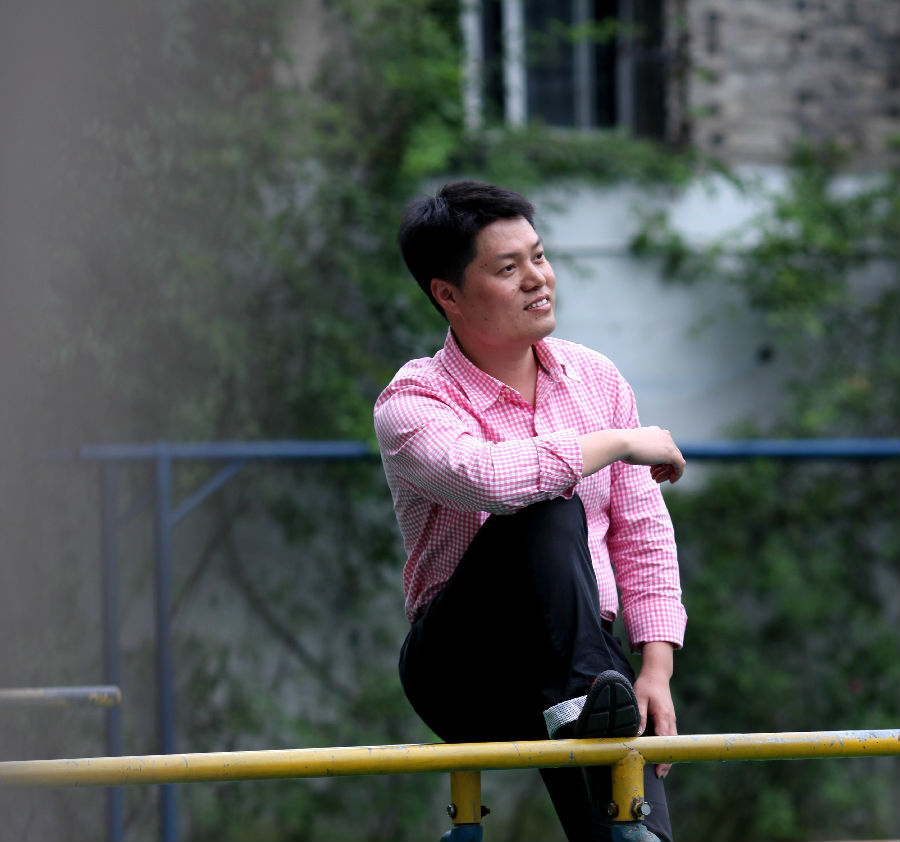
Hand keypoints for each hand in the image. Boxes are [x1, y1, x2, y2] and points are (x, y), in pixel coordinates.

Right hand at [621, 427, 685, 484]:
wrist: (621, 444)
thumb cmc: (621, 447)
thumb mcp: (633, 448)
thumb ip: (643, 451)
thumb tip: (644, 458)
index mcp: (655, 432)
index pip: (663, 448)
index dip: (658, 462)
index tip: (651, 471)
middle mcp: (664, 435)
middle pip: (670, 455)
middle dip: (662, 468)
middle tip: (654, 478)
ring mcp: (669, 444)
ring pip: (675, 462)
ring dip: (666, 473)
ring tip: (656, 480)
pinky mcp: (672, 454)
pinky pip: (680, 466)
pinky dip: (677, 475)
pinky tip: (671, 481)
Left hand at [634, 641, 676, 779]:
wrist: (657, 674)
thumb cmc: (647, 685)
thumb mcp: (639, 697)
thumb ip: (639, 715)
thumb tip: (638, 734)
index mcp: (664, 716)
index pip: (665, 741)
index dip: (662, 756)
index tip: (658, 770)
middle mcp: (670, 720)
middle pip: (672, 746)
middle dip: (667, 761)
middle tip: (659, 776)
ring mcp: (671, 720)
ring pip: (672, 743)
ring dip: (668, 755)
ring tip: (659, 771)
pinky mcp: (669, 720)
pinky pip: (670, 738)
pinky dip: (667, 748)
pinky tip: (660, 755)